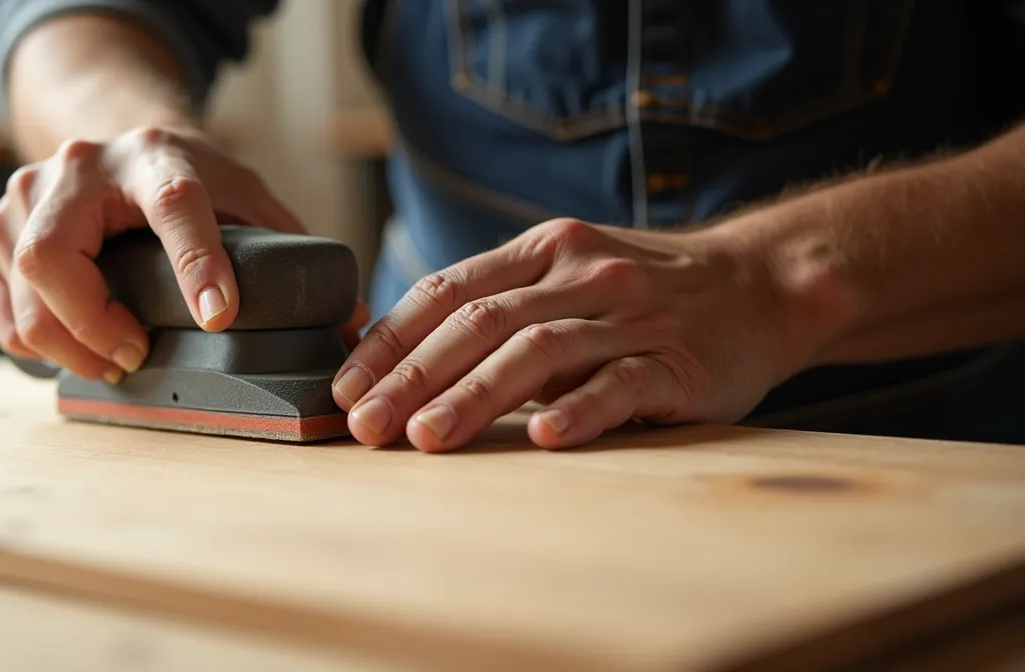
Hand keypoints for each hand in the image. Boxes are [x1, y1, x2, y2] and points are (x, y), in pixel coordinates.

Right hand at [0, 125, 306, 382]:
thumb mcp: (245, 198)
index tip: (218, 318)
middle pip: (53, 256)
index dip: (195, 264)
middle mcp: (78, 167)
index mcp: (155, 158)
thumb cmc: (187, 180)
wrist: (118, 145)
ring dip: (67, 344)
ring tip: (115, 360)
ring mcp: (24, 196)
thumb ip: (292, 252)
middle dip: (94, 325)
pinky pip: (2, 306)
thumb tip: (350, 325)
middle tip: (137, 356)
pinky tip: (72, 350)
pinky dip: (34, 342)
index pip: (173, 206)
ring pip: (21, 286)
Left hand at [331, 218, 828, 450]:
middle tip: (366, 426)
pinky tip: (541, 436)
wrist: (763, 284)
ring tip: (426, 438)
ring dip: (474, 395)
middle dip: (413, 376)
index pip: (447, 291)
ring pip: (538, 351)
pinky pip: (622, 383)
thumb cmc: (643, 292)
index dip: (389, 340)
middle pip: (480, 321)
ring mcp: (631, 316)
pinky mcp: (678, 362)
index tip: (344, 388)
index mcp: (543, 251)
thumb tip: (402, 360)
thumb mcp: (566, 275)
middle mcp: (580, 274)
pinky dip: (578, 408)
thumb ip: (499, 305)